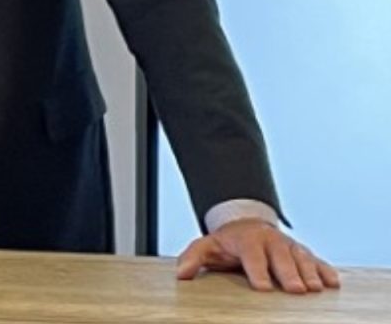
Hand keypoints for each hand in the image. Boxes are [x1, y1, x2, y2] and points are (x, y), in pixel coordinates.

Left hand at [176, 218, 340, 293]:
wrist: (247, 224)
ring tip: (316, 288)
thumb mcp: (206, 246)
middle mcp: (271, 241)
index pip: (252, 255)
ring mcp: (289, 246)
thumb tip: (181, 274)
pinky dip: (325, 270)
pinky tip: (332, 283)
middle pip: (281, 257)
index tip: (262, 287)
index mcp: (247, 240)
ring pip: (302, 258)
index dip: (258, 271)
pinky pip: (317, 260)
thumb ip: (193, 258)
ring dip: (310, 273)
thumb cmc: (227, 242)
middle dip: (289, 273)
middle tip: (296, 290)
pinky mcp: (303, 253)